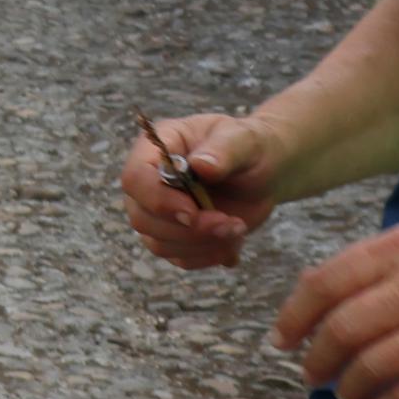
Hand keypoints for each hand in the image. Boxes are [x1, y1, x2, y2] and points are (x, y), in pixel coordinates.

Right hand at [120, 111, 283, 267]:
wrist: (263, 171)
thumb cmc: (250, 147)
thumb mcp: (244, 140)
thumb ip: (223, 150)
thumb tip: (201, 165)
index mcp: (155, 150)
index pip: (135, 179)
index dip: (158, 201)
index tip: (194, 213)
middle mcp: (148, 183)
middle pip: (142, 217)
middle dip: (189, 230)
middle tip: (231, 223)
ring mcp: (158, 212)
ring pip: (159, 243)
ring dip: (203, 244)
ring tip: (239, 228)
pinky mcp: (174, 236)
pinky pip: (179, 257)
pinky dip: (209, 255)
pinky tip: (233, 240)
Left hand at [275, 219, 398, 398]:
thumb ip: (377, 259)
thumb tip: (321, 288)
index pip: (324, 284)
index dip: (293, 316)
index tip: (281, 337)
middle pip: (340, 331)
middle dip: (315, 358)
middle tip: (309, 372)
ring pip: (368, 368)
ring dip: (346, 386)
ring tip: (341, 391)